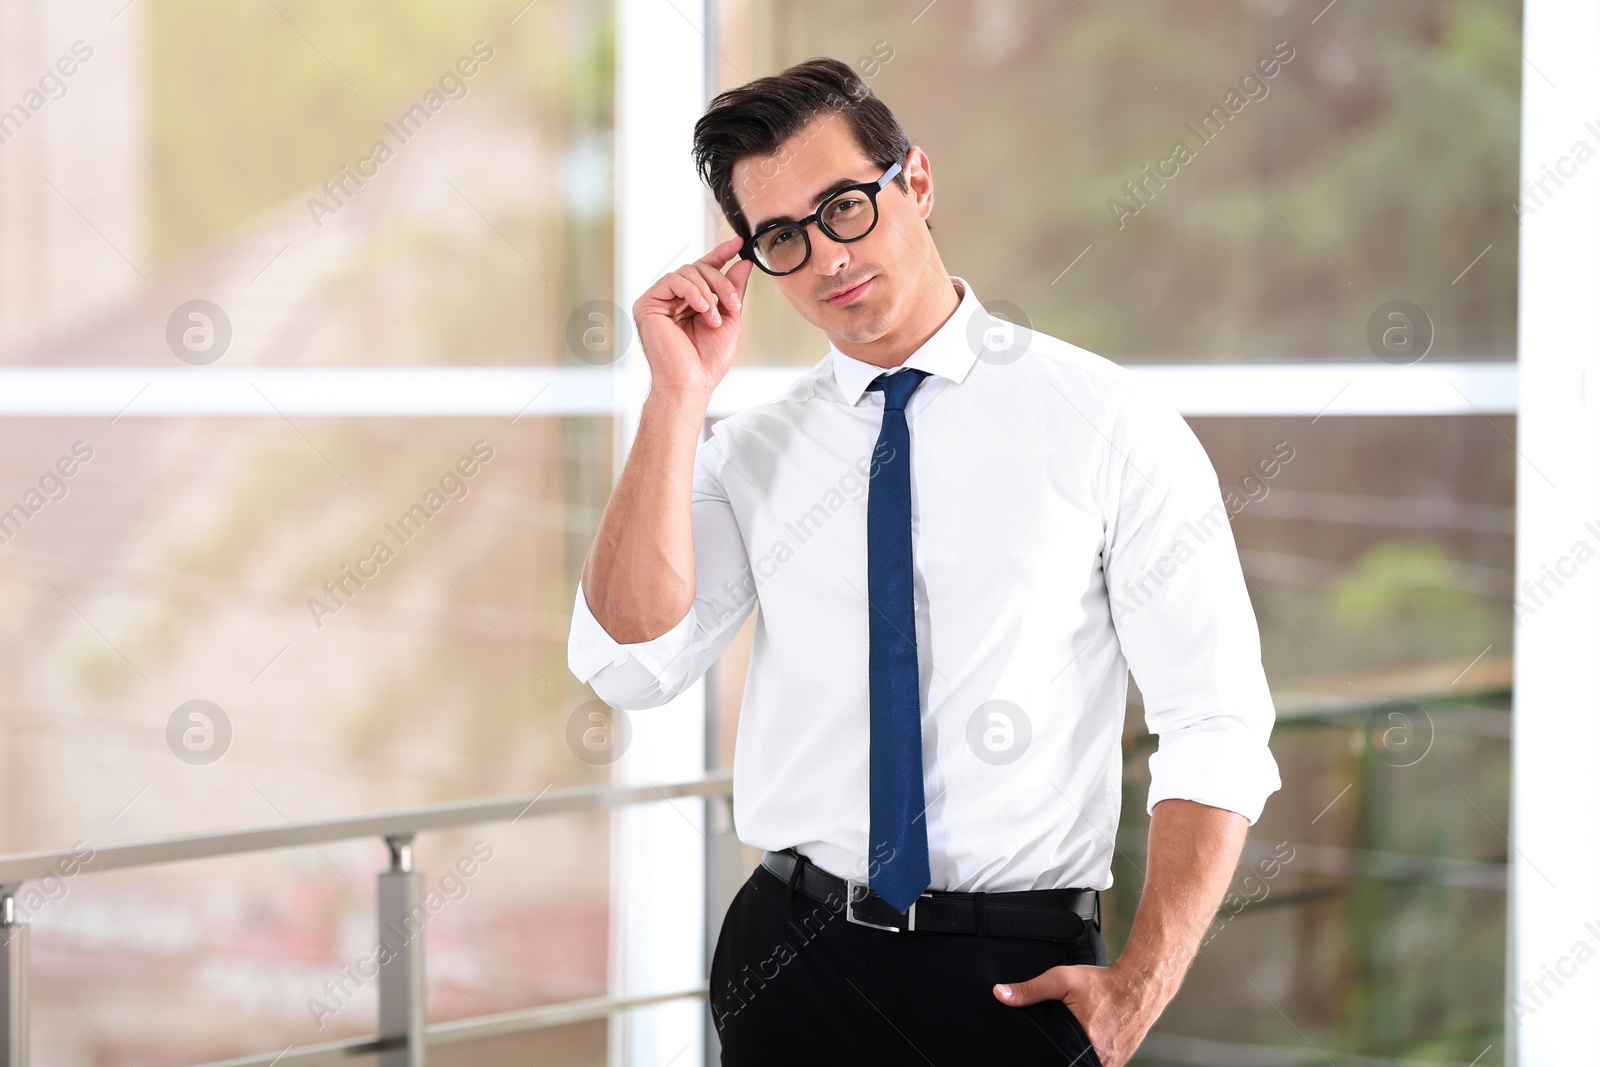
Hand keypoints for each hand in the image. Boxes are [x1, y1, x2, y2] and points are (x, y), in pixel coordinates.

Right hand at [632, 236, 754, 404]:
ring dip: (708, 291)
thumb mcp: (730, 318)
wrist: (691, 382)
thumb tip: (742, 262)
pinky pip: (672, 280)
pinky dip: (692, 291)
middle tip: (732, 303)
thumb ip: (733, 290)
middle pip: (699, 268)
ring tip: (714, 317)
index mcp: (691, 302)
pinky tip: (701, 309)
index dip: (721, 254)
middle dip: (720, 281)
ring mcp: (659, 301)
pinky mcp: (647, 304)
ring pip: (688, 271)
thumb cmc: (707, 360)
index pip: (705, 271)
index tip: (738, 244)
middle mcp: (673, 299)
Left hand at [993, 960, 1161, 1066]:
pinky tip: (1079, 1045)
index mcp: (1087, 1048)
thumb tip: (999, 994)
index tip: (1037, 1052)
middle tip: (1052, 1044)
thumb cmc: (1103, 982)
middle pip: (1072, 1064)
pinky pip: (1098, 1064)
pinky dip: (1087, 1057)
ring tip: (1064, 1045)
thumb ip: (1031, 989)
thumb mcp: (1063, 979)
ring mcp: (1113, 1063)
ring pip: (1085, 1065)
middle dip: (1059, 1057)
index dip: (1047, 1057)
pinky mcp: (1120, 1059)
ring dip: (1074, 1058)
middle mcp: (1102, 1061)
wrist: (1141, 984)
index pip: (1057, 1062)